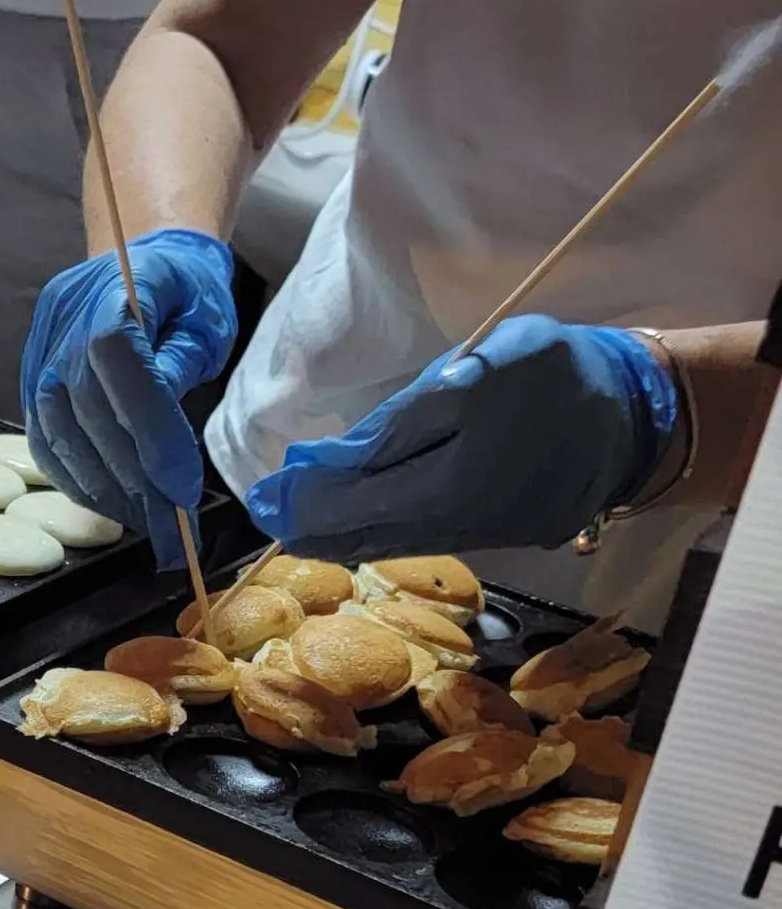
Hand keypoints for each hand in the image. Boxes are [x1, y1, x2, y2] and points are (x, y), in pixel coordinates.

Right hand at [21, 229, 236, 567]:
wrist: (141, 262)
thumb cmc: (186, 291)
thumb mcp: (207, 322)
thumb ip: (182, 369)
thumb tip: (167, 451)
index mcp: (114, 292)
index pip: (120, 367)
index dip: (150, 434)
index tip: (183, 492)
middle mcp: (63, 321)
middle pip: (87, 411)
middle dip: (133, 480)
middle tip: (171, 531)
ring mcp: (38, 348)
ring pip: (58, 432)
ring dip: (102, 487)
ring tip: (143, 522)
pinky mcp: (29, 374)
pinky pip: (43, 436)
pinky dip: (74, 476)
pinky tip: (108, 501)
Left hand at [246, 316, 679, 560]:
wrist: (640, 412)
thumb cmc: (557, 372)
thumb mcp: (480, 370)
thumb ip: (409, 419)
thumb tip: (343, 454)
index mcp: (458, 483)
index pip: (365, 499)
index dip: (312, 500)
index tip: (268, 497)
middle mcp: (468, 523)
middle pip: (376, 529)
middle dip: (318, 523)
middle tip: (269, 517)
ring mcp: (490, 533)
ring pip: (402, 538)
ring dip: (348, 532)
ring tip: (300, 525)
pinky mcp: (507, 532)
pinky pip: (432, 536)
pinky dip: (389, 531)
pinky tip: (361, 525)